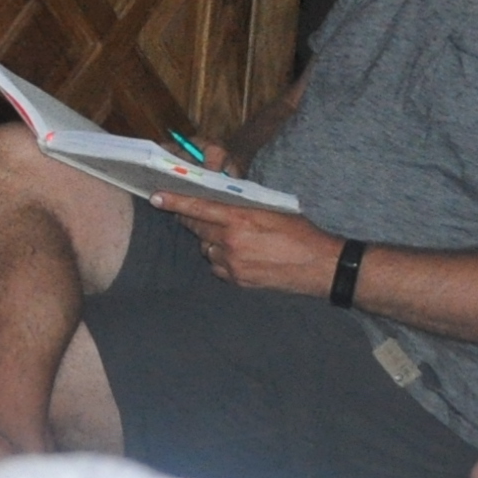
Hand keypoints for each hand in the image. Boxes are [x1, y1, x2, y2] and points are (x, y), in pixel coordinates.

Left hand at [158, 193, 345, 298]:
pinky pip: (217, 267)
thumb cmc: (301, 233)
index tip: (157, 197)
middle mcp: (232, 241)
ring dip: (212, 243)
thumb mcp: (272, 210)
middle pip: (198, 229)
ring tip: (233, 239)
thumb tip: (222, 202)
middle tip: (197, 216)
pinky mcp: (237, 280)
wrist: (320, 266)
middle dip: (195, 221)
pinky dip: (222, 261)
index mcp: (240, 218)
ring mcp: (233, 263)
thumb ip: (243, 207)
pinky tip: (239, 257)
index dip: (175, 202)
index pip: (198, 207)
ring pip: (207, 249)